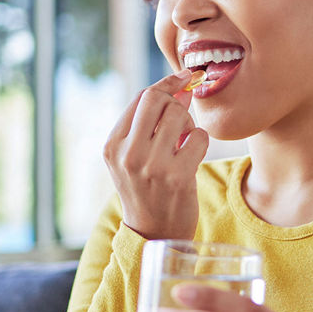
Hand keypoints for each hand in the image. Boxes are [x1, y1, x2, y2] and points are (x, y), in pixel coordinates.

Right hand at [104, 70, 209, 241]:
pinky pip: (198, 137)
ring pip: (179, 115)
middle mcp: (127, 154)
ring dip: (188, 124)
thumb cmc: (147, 188)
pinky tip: (192, 156)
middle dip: (176, 102)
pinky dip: (200, 141)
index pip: (140, 97)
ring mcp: (152, 166)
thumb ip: (151, 122)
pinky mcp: (177, 177)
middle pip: (157, 99)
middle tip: (180, 120)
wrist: (154, 233)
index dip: (166, 84)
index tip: (183, 78)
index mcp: (112, 145)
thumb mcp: (135, 155)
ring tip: (183, 142)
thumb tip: (182, 85)